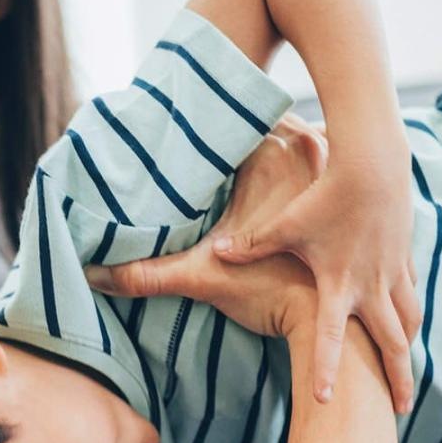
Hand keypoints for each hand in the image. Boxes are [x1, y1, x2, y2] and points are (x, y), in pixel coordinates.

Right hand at [84, 118, 323, 340]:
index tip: (189, 119)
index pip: (234, 117)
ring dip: (280, 136)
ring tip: (249, 143)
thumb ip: (146, 274)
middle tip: (210, 130)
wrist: (330, 324)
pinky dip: (310, 158)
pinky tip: (293, 169)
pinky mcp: (346, 193)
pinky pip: (328, 157)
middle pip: (267, 119)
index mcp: (272, 154)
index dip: (209, 119)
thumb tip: (95, 276)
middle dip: (242, 126)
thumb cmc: (272, 292)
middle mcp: (308, 150)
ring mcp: (333, 168)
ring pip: (302, 132)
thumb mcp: (201, 276)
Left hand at [212, 121, 419, 412]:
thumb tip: (214, 251)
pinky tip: (407, 323)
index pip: (329, 338)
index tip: (324, 400)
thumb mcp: (284, 224)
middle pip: (391, 342)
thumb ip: (250, 243)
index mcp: (339, 285)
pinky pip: (409, 293)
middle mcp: (371, 286)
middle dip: (397, 378)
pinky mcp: (403, 256)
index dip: (326, 369)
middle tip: (399, 410)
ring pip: (408, 320)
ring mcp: (392, 272)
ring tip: (406, 373)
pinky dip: (410, 313)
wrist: (374, 163)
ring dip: (407, 348)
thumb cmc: (324, 194)